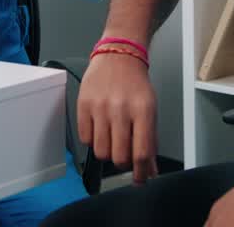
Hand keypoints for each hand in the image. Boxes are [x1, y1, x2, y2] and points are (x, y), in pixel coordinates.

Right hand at [76, 48, 158, 183]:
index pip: (141, 152)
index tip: (139, 179)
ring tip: (111, 140)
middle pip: (119, 156)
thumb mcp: (150, 109)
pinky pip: (85, 138)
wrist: (118, 55)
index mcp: (143, 110)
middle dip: (123, 162)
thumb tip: (150, 170)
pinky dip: (92, 140)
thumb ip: (150, 140)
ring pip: (101, 151)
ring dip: (107, 152)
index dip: (140, 172)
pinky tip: (100, 128)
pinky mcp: (83, 105)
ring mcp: (100, 107)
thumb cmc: (135, 83)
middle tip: (124, 155)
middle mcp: (121, 109)